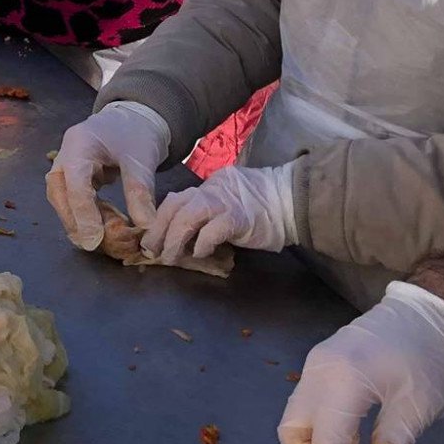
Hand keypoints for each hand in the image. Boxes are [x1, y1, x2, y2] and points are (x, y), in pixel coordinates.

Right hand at [46, 101, 169, 250]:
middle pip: (59, 195)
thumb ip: (140, 191)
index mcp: (78, 144)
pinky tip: (104, 227)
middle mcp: (64, 156)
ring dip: (79, 222)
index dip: (84, 214)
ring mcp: (65, 167)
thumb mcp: (142, 159)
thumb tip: (145, 227)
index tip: (95, 240)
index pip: (75, 184)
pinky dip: (86, 217)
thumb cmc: (137, 133)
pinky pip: (72, 201)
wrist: (134, 119)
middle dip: (75, 222)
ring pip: (62, 201)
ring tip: (103, 239)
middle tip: (96, 244)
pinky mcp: (72, 178)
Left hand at [142, 163, 296, 266]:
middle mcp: (212, 190)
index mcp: (208, 186)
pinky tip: (198, 254)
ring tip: (170, 257)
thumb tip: (184, 234)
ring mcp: (226, 202)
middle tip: (151, 250)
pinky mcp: (239, 217)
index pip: (176, 199)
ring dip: (174, 239)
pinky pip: (213, 229)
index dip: (159, 219)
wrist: (293, 202)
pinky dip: (202, 243)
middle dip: (159, 229)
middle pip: (174, 205)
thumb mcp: (229, 203)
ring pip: (188, 215)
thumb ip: (208, 213)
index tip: (151, 238)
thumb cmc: (263, 209)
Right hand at [278, 283, 443, 443]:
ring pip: (295, 420)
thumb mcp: (417, 407)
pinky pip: (308, 406)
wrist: (432, 308)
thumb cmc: (430, 356)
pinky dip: (319, 435)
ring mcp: (316, 365)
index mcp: (341, 382)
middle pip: (293, 432)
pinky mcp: (323, 364)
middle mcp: (317, 372)